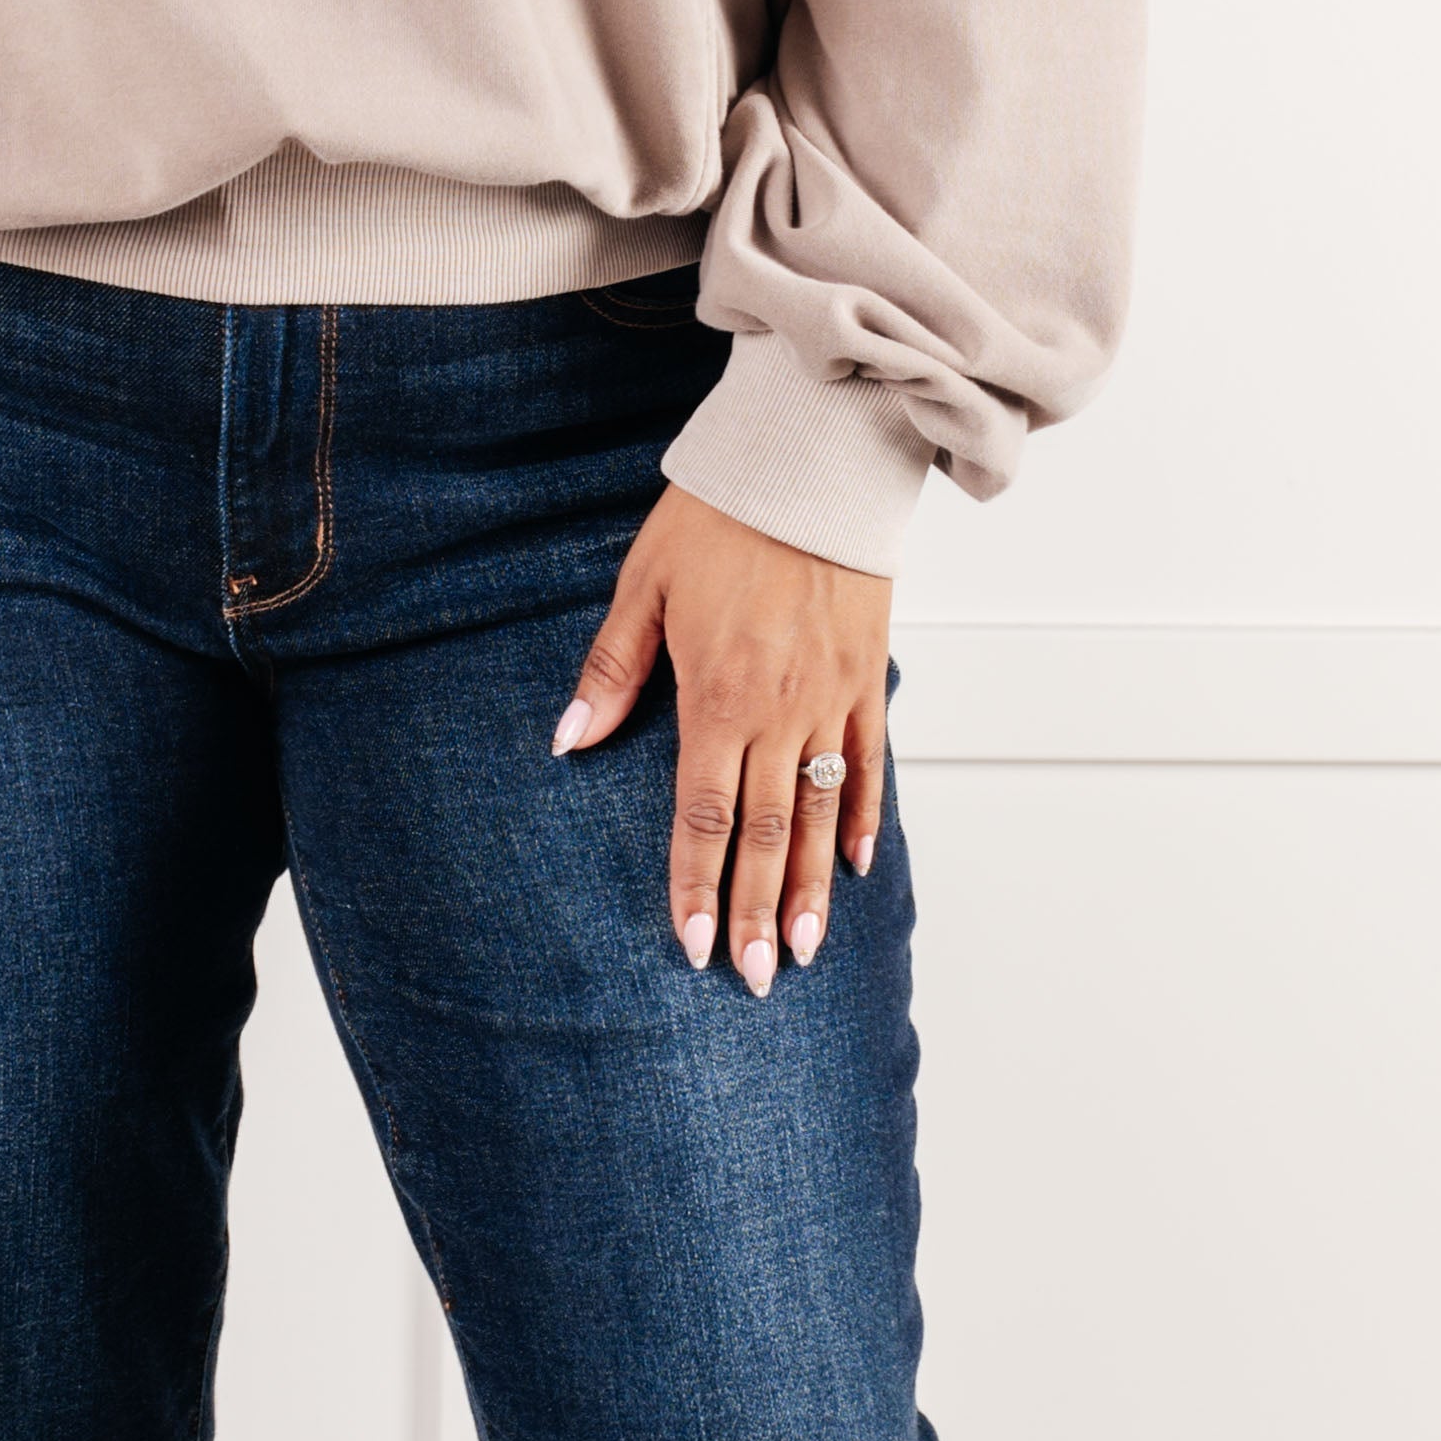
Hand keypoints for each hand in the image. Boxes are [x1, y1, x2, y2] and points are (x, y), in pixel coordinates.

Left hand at [552, 483, 890, 996]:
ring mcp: (830, 699)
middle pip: (762, 835)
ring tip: (800, 949)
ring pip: (818, 815)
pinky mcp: (867, 678)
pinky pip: (869, 765)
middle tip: (750, 978)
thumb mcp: (643, 584)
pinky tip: (852, 867)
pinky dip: (863, 819)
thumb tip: (571, 738)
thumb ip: (612, 670)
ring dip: (806, 887)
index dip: (695, 887)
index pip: (702, 817)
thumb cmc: (719, 517)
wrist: (813, 462)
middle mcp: (779, 712)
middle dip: (752, 913)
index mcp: (717, 697)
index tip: (690, 945)